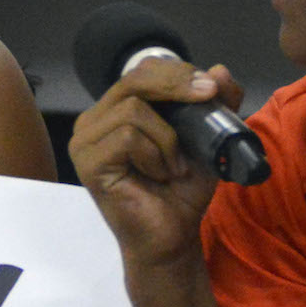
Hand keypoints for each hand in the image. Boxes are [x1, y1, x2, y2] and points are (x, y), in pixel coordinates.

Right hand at [67, 60, 243, 275]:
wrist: (173, 237)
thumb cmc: (183, 189)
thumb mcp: (209, 139)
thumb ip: (216, 104)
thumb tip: (219, 70)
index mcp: (118, 109)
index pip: (142, 70)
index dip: (177, 72)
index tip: (211, 87)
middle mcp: (95, 119)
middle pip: (134, 80)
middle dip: (176, 85)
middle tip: (207, 98)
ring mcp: (85, 141)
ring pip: (132, 109)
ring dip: (166, 138)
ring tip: (174, 166)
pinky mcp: (87, 162)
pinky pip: (127, 136)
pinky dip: (154, 154)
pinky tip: (161, 175)